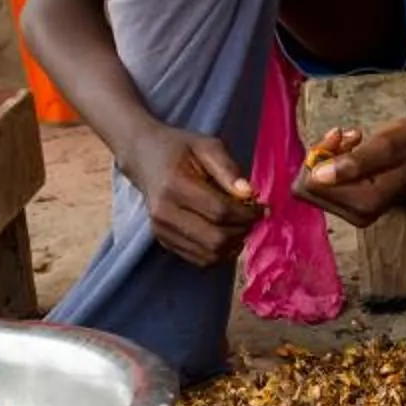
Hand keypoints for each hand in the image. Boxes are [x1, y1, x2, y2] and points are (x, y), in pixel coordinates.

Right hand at [124, 128, 263, 266]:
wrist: (144, 156)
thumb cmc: (179, 149)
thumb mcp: (207, 146)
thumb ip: (229, 169)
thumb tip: (249, 194)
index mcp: (175, 185)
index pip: (220, 212)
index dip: (247, 214)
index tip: (261, 207)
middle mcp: (164, 212)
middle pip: (216, 239)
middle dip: (242, 230)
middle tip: (252, 217)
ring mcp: (161, 230)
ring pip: (209, 255)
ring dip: (233, 244)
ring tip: (240, 225)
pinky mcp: (163, 241)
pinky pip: (200, 259)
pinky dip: (220, 252)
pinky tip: (227, 233)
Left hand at [292, 119, 405, 226]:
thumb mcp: (386, 147)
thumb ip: (353, 163)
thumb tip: (318, 176)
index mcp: (363, 204)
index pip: (312, 187)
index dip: (318, 156)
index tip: (338, 137)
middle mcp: (357, 212)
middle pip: (311, 187)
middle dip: (322, 156)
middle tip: (342, 136)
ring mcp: (356, 208)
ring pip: (318, 181)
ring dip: (331, 153)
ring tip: (354, 138)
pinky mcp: (356, 199)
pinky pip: (329, 180)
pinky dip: (337, 157)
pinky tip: (355, 143)